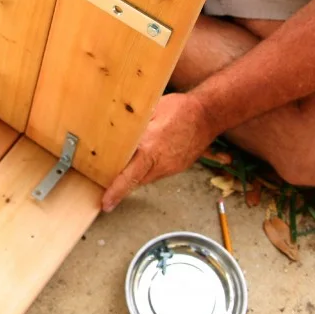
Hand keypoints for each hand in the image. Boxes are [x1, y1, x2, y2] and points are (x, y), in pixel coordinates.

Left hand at [101, 93, 215, 211]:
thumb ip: (133, 126)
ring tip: (124, 169)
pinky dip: (149, 170)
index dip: (116, 191)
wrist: (208, 115)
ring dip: (136, 176)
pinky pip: (158, 173)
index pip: (129, 176)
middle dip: (121, 185)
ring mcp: (171, 167)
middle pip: (136, 181)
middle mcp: (161, 163)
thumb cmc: (180, 109)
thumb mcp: (151, 111)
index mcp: (150, 148)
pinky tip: (147, 158)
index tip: (106, 204)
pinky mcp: (178, 168)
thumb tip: (114, 131)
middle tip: (106, 186)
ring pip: (147, 178)